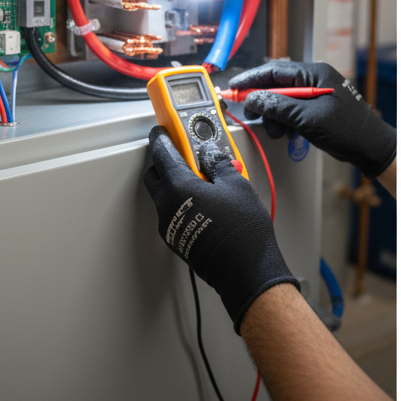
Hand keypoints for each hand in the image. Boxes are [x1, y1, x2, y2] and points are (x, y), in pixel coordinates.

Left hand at [143, 126, 297, 333]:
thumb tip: (211, 155)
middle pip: (155, 176)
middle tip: (185, 153)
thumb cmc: (241, 230)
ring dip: (176, 182)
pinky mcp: (177, 239)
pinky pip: (173, 211)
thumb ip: (219, 164)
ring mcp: (169, 226)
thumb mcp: (236, 185)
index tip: (163, 131)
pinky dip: (182, 200)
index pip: (162, 155)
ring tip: (203, 177)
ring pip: (164, 195)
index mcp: (178, 188)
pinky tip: (204, 199)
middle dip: (165, 161)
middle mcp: (167, 207)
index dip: (162, 139)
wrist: (245, 269)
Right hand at [227, 60, 395, 178]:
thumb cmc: (348, 130)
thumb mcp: (308, 118)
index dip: (251, 79)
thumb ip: (279, 107)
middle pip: (277, 85)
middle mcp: (315, 80)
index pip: (275, 70)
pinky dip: (285, 122)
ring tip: (277, 131)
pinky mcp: (317, 109)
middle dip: (263, 102)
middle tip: (251, 115)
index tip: (233, 88)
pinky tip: (289, 133)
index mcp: (315, 73)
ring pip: (283, 100)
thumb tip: (254, 98)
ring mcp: (316, 94)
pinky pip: (293, 111)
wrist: (370, 148)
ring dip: (275, 116)